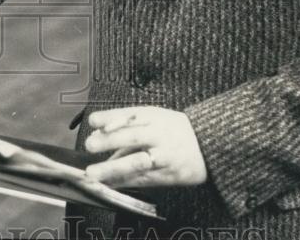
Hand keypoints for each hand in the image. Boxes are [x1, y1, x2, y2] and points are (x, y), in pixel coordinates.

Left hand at [84, 106, 206, 187]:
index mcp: (153, 116)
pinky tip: (108, 184)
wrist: (208, 146)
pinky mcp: (166, 175)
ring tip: (93, 173)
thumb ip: (127, 127)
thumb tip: (99, 136)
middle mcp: (158, 135)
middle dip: (110, 141)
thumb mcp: (154, 118)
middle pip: (133, 136)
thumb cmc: (174, 130)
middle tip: (90, 144)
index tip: (93, 121)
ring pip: (136, 162)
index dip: (110, 117)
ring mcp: (163, 156)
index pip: (129, 115)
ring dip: (113, 168)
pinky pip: (141, 179)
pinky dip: (123, 182)